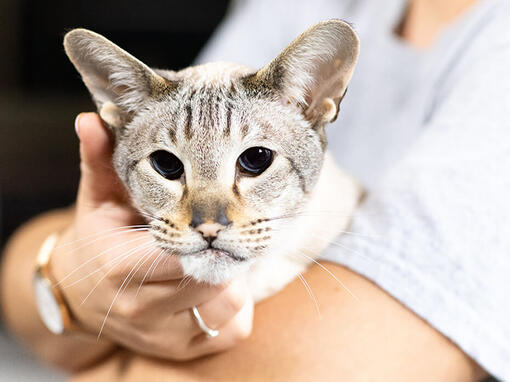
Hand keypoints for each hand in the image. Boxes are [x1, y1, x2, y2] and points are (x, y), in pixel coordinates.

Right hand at [50, 113, 252, 359]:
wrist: (85, 294)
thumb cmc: (100, 239)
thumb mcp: (98, 198)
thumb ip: (99, 159)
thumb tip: (92, 118)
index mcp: (120, 265)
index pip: (180, 250)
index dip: (207, 231)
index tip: (219, 213)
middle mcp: (141, 307)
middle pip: (210, 277)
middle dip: (226, 251)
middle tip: (228, 230)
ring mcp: (163, 335)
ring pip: (227, 305)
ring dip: (234, 277)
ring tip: (220, 256)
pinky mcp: (182, 351)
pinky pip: (231, 330)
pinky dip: (235, 307)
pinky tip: (219, 286)